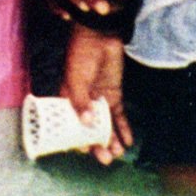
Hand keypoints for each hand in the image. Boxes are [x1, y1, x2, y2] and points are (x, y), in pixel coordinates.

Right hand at [60, 27, 130, 163]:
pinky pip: (119, 116)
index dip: (76, 139)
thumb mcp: (76, 79)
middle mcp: (83, 104)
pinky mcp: (114, 96)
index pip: (70, 126)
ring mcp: (99, 100)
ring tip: (117, 153)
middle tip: (106, 159)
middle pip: (90, 129)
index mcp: (67, 100)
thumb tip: (87, 124)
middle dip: (97, 144)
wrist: (100, 37)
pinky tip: (128, 142)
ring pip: (105, 126)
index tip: (84, 151)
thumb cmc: (81, 56)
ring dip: (111, 140)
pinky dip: (124, 129)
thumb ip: (81, 102)